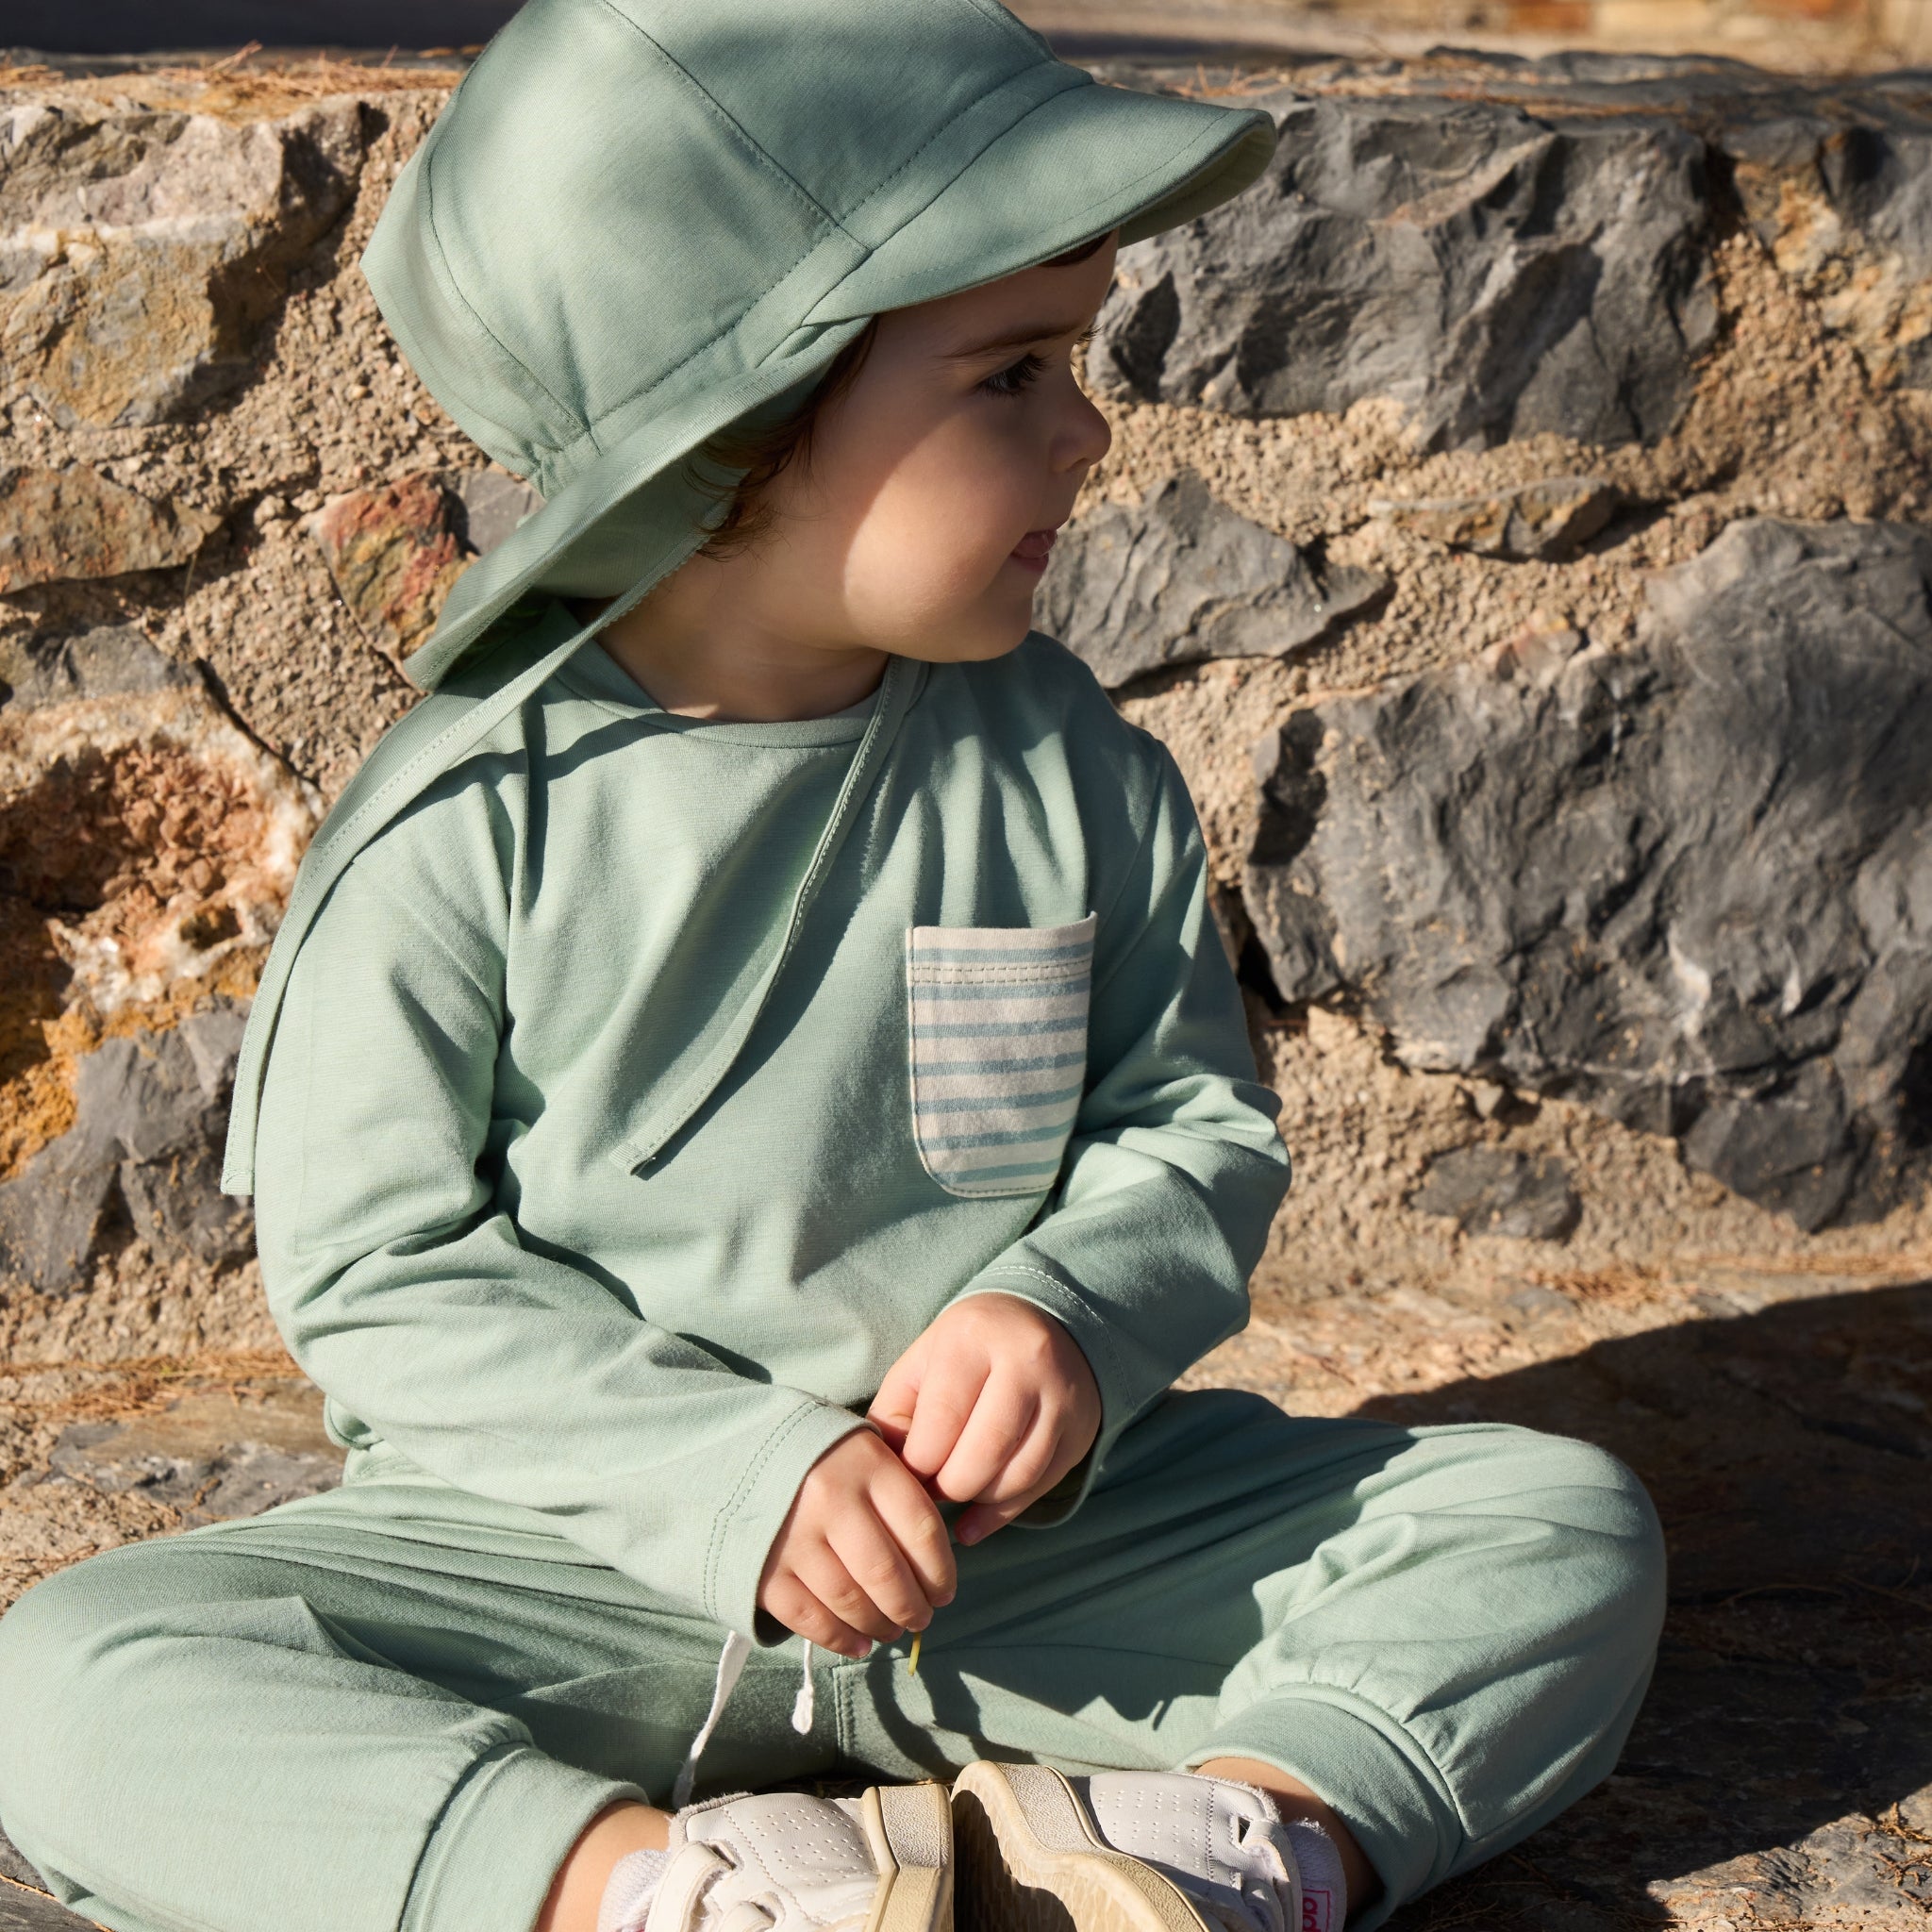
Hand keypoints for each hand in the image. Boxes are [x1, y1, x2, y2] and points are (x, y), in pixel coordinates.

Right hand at [757, 1428, 955, 1657]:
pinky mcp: (764, 1570)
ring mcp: (793, 1537)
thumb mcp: (865, 1452)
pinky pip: (810, 1618)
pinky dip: (839, 1638)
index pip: (921, 1528)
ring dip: (879, 1625)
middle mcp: (830, 1499)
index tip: (944, 1591)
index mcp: (865, 1464)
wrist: (734, 1456)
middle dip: (912, 1607)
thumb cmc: (820, 1459)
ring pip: (851, 1600)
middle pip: (887, 1573)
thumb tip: (935, 1560)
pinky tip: (858, 1644)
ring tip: (890, 1630)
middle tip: (921, 1618)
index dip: (941, 1570)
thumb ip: (899, 1491)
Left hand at [868, 1293, 1100, 1546]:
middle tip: (930, 1490)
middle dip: (947, 1487)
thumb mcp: (923, 1361)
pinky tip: (971, 1525)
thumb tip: (886, 1475)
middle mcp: (1026, 1363)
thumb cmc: (968, 1349)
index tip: (906, 1473)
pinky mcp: (1080, 1431)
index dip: (917, 1463)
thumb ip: (895, 1413)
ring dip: (976, 1499)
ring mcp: (1061, 1398)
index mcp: (974, 1339)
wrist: (1044, 1323)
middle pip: (983, 1454)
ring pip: (1016, 1476)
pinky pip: (1040, 1487)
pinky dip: (1001, 1514)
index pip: (942, 1422)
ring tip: (954, 1493)